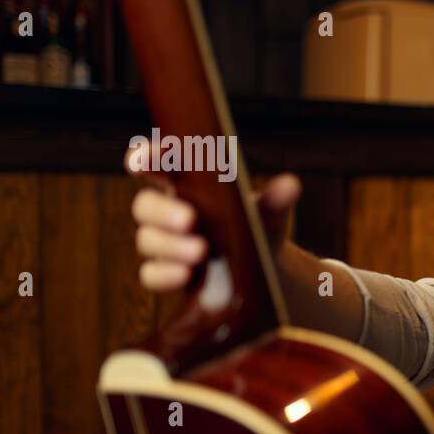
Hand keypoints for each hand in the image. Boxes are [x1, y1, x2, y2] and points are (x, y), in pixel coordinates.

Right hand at [127, 142, 300, 291]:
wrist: (264, 269)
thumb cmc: (257, 226)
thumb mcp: (269, 213)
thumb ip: (274, 200)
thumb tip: (290, 186)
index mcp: (187, 184)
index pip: (157, 164)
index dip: (144, 158)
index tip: (143, 161)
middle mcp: (168, 211)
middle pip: (145, 205)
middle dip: (162, 211)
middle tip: (190, 219)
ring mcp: (164, 243)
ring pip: (147, 240)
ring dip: (170, 246)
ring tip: (200, 252)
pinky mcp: (167, 272)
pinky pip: (151, 274)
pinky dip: (165, 274)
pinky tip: (186, 274)